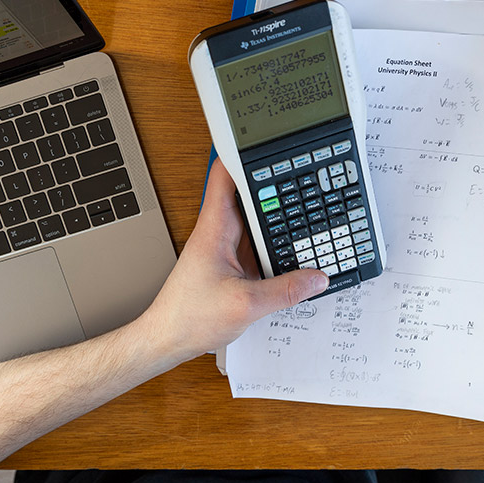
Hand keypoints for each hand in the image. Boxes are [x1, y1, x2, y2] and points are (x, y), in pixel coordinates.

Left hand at [140, 160, 328, 362]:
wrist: (167, 339)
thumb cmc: (188, 318)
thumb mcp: (246, 305)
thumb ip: (285, 290)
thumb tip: (316, 278)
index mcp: (214, 228)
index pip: (225, 174)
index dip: (246, 154)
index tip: (270, 143)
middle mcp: (219, 232)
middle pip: (249, 195)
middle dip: (275, 187)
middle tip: (304, 180)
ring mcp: (225, 248)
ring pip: (256, 222)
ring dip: (277, 220)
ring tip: (307, 215)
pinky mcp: (231, 264)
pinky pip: (258, 246)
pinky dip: (275, 245)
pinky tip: (294, 251)